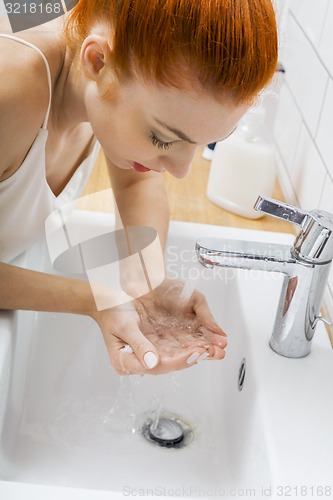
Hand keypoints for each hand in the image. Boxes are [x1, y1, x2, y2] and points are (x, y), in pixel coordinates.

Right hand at [90, 279, 226, 374]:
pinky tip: (203, 343)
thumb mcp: (124, 326)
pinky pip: (173, 348)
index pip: (157, 366)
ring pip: (174, 357)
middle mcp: (137, 362)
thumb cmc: (112, 312)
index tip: (195, 354)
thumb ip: (139, 345)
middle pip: (168, 364)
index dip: (178, 361)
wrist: (107, 301)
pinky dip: (188, 345)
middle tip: (212, 352)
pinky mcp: (153, 345)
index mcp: (125, 361)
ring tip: (213, 349)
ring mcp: (146, 354)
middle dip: (192, 357)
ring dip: (194, 353)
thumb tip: (152, 363)